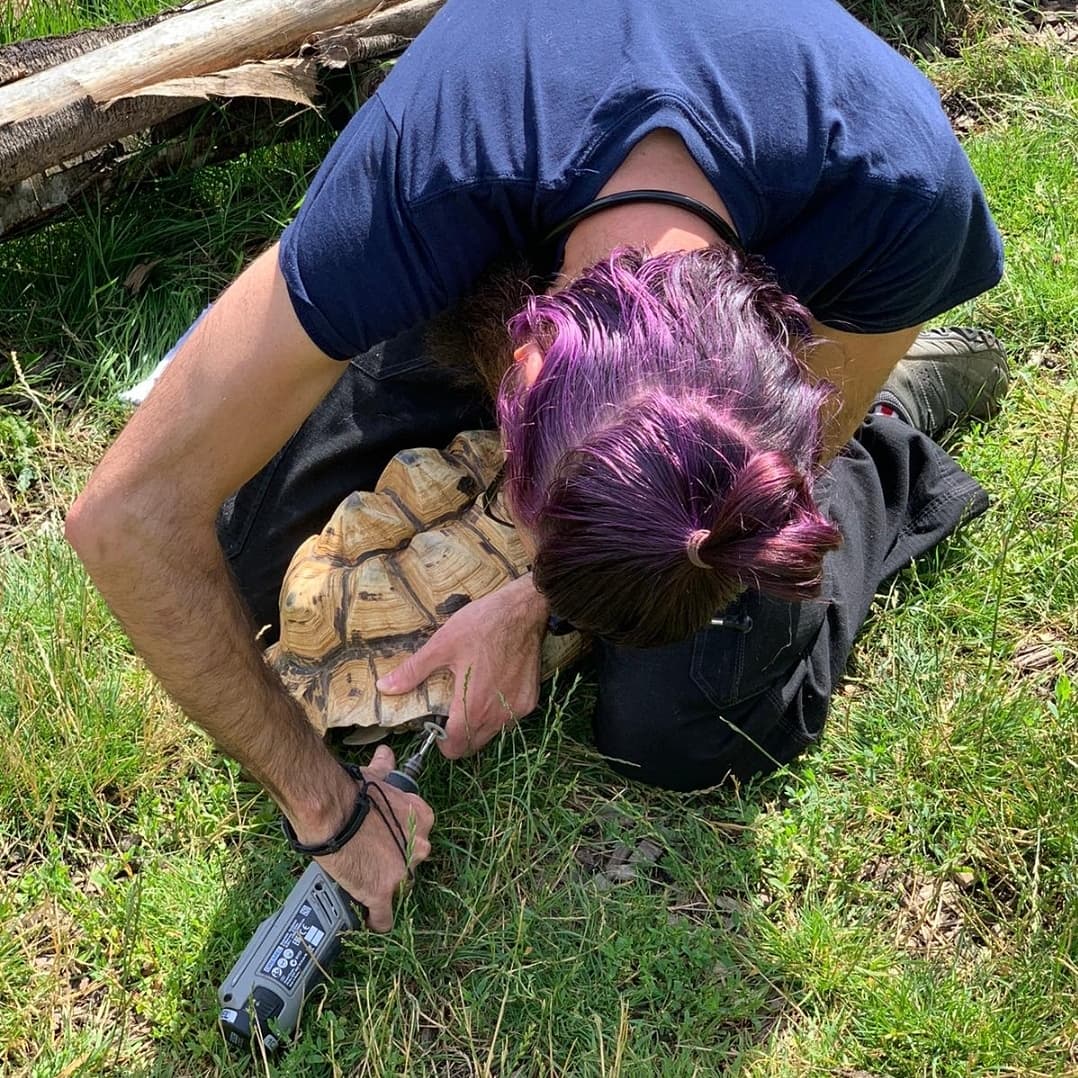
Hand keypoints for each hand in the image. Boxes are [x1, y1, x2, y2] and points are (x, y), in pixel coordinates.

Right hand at [304, 745, 433, 931]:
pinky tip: (369, 920)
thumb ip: (386, 767)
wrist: (330, 810)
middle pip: (411, 863)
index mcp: (422, 818)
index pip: (419, 836)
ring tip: (365, 887)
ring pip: (400, 889)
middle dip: (394, 864)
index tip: (387, 845)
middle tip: (372, 862)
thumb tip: (386, 754)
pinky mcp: (383, 893)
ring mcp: (403, 871)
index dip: (401, 842)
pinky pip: (384, 918)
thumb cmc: (351, 790)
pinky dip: (377, 920)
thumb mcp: (377, 776)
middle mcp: (419, 846)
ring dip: (385, 889)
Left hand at [376, 575, 548, 758]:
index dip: (442, 743)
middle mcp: (498, 715)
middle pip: (474, 744)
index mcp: (473, 706)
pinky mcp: (530, 698)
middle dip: (460, 736)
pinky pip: (510, 717)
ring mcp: (518, 708)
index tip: (437, 729)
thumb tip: (384, 687)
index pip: (456, 748)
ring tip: (471, 698)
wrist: (523, 610)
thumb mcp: (442, 645)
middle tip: (451, 712)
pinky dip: (499, 710)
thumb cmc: (482, 625)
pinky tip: (492, 687)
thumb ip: (413, 672)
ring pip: (494, 732)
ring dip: (480, 724)